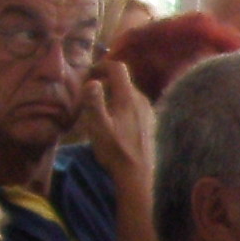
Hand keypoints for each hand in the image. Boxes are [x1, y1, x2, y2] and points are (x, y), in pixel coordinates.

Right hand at [77, 55, 152, 180]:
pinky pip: (134, 106)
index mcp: (129, 97)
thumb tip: (91, 81)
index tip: (88, 74)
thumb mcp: (98, 127)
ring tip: (99, 111)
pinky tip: (114, 123)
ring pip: (128, 94)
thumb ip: (94, 102)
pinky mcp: (150, 123)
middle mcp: (142, 100)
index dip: (102, 65)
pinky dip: (122, 106)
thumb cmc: (115, 151)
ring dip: (113, 96)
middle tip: (88, 96)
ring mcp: (149, 111)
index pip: (118, 68)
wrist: (138, 175)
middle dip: (104, 83)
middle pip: (122, 81)